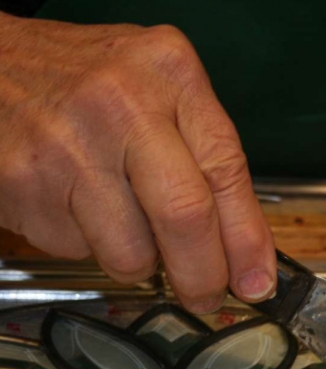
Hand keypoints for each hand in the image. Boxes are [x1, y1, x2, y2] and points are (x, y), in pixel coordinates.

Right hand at [0, 13, 275, 311]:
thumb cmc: (86, 85)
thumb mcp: (157, 96)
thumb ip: (204, 160)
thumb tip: (243, 251)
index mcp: (169, 73)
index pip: (226, 170)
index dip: (247, 239)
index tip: (256, 279)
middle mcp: (122, 103)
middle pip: (186, 216)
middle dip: (203, 275)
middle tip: (205, 296)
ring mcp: (69, 144)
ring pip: (132, 253)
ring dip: (138, 261)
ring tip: (121, 222)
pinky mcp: (26, 184)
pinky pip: (80, 250)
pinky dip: (89, 245)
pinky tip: (76, 204)